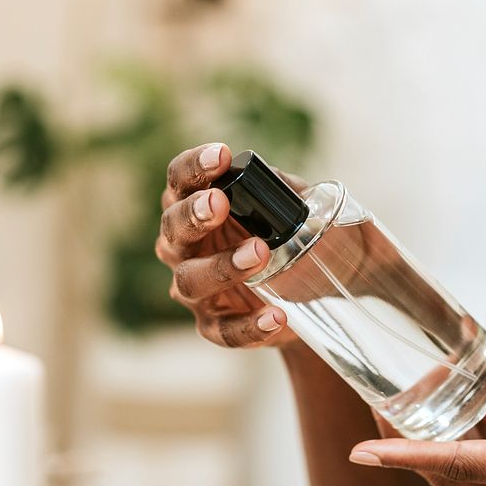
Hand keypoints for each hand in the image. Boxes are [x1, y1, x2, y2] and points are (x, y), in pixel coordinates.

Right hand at [155, 143, 305, 348]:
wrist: (312, 290)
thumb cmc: (287, 234)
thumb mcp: (291, 207)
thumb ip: (282, 191)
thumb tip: (272, 181)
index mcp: (196, 207)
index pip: (181, 181)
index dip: (193, 167)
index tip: (220, 155)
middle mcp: (184, 247)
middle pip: (173, 230)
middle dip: (193, 215)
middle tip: (220, 203)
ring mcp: (197, 290)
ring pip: (191, 280)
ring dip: (222, 266)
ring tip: (259, 253)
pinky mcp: (216, 325)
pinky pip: (224, 330)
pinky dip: (249, 326)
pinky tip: (276, 316)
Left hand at [349, 360, 485, 485]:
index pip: (459, 463)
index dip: (404, 456)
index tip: (362, 453)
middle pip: (455, 475)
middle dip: (410, 448)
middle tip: (379, 410)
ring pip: (475, 476)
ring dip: (441, 445)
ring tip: (420, 402)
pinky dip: (476, 446)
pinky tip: (476, 412)